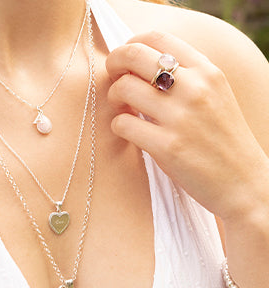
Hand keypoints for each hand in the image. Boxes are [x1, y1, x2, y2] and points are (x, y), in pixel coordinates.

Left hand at [106, 31, 268, 222]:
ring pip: (123, 88)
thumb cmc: (223, 139)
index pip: (157, 38)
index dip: (131, 44)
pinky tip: (128, 131)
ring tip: (123, 108)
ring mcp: (180, 118)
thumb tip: (142, 67)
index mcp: (207, 71)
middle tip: (113, 78)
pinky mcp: (167, 147)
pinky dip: (118, 125)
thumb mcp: (216, 96)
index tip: (125, 60)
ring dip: (114, 97)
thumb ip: (186, 77)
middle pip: (134, 56)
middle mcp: (194, 88)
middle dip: (113, 63)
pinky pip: (123, 124)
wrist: (242, 182)